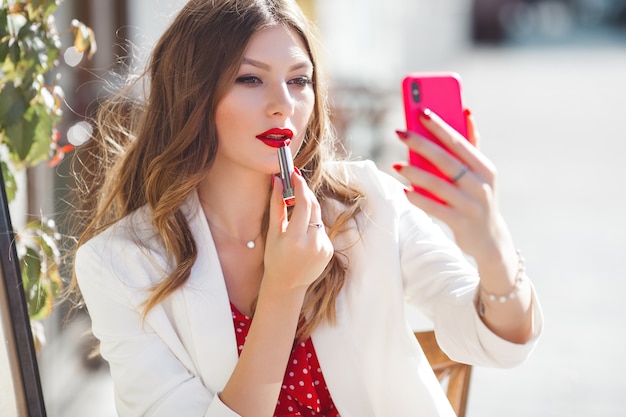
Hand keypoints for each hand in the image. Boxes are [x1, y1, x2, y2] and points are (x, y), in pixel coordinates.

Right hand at [263, 170, 333, 291]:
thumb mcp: (273, 232)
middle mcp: (312, 243)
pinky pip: (321, 230)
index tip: (295, 174)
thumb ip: (277, 205)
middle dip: (305, 193)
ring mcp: (323, 247)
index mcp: (295, 238)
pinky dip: (313, 226)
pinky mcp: (329, 250)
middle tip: (295, 184)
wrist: (287, 284)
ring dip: (308, 211)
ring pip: (318, 218)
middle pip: (314, 206)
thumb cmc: (275, 258)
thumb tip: (277, 181)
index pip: (304, 203)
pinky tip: (303, 237)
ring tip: (295, 218)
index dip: (300, 186)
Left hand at [394, 109, 511, 261]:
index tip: (421, 111)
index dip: (440, 126)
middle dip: (421, 144)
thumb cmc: (477, 197)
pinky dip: (419, 199)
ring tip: (397, 164)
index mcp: (485, 168)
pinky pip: (435, 208)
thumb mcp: (481, 173)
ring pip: (438, 185)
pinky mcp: (460, 223)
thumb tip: (466, 111)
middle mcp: (480, 185)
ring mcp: (471, 205)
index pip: (459, 142)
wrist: (489, 239)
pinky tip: (405, 191)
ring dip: (415, 173)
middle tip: (400, 133)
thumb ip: (471, 144)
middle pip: (446, 160)